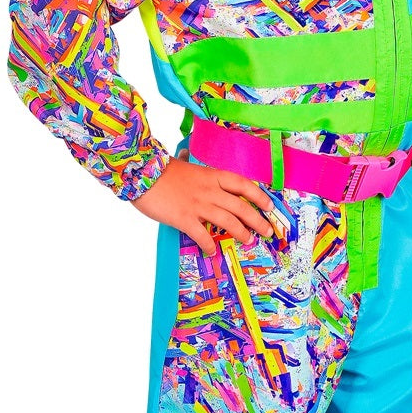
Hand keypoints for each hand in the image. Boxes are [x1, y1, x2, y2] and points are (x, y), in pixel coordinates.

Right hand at [132, 152, 276, 254]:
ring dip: (241, 233)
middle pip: (242, 207)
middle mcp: (210, 191)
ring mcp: (199, 205)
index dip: (260, 197)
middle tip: (267, 231)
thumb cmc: (162, 170)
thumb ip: (194, 168)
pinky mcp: (185, 218)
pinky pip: (203, 235)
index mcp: (213, 176)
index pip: (244, 185)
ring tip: (248, 241)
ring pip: (229, 222)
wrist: (141, 173)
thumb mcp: (185, 165)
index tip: (270, 206)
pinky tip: (213, 252)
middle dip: (258, 221)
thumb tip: (191, 161)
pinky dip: (209, 245)